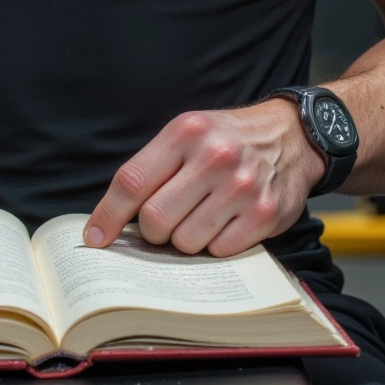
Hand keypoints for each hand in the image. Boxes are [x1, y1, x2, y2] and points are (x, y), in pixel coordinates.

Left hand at [83, 100, 325, 257]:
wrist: (290, 136)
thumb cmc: (225, 139)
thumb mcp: (186, 134)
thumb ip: (152, 169)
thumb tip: (109, 222)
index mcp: (185, 132)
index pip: (132, 181)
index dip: (107, 215)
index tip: (94, 238)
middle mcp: (214, 157)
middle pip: (155, 220)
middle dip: (152, 231)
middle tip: (164, 222)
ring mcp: (241, 187)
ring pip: (185, 242)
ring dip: (185, 239)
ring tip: (200, 216)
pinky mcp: (265, 214)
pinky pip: (219, 252)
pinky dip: (215, 245)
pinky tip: (225, 223)